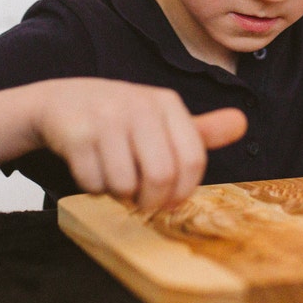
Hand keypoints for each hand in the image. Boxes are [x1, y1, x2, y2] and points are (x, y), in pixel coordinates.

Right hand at [29, 78, 246, 209]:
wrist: (59, 102)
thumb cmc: (118, 118)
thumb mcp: (160, 119)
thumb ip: (199, 131)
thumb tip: (242, 123)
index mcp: (166, 103)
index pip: (193, 159)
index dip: (183, 191)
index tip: (170, 200)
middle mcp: (139, 105)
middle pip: (161, 176)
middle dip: (151, 201)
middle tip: (140, 200)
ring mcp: (106, 117)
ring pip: (125, 184)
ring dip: (119, 194)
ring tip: (114, 177)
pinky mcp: (77, 133)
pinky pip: (94, 183)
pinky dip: (93, 187)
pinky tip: (91, 168)